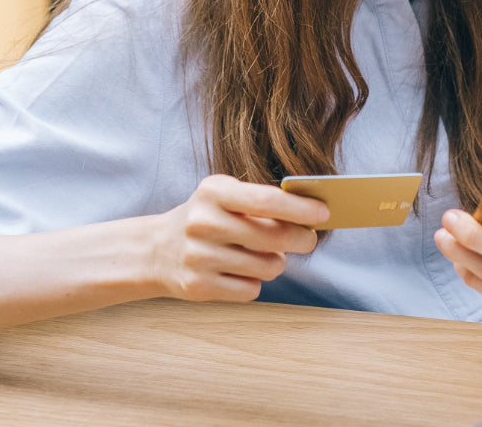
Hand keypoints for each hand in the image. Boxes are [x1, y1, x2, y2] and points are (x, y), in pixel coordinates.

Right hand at [150, 174, 326, 302]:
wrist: (157, 250)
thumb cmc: (207, 218)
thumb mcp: (224, 197)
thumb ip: (262, 201)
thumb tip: (313, 214)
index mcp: (213, 192)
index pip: (266, 200)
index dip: (300, 208)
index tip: (324, 213)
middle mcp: (203, 223)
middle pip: (274, 237)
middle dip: (302, 239)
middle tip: (309, 239)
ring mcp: (199, 257)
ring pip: (267, 266)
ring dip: (276, 263)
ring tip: (263, 255)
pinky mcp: (198, 286)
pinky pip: (251, 289)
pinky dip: (254, 282)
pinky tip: (241, 272)